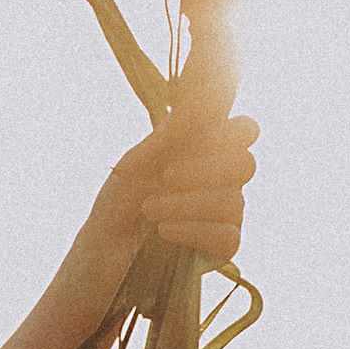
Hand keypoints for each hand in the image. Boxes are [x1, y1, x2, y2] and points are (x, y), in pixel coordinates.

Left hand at [85, 113, 258, 275]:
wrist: (104, 248)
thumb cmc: (120, 201)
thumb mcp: (138, 161)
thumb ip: (171, 136)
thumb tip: (198, 100)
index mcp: (206, 152)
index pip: (245, 131)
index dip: (234, 132)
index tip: (205, 137)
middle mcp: (222, 181)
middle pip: (245, 165)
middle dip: (204, 170)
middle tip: (165, 177)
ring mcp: (226, 215)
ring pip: (232, 202)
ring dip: (185, 204)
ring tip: (149, 210)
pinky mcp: (221, 248)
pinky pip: (227, 236)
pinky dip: (193, 231)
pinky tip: (164, 231)